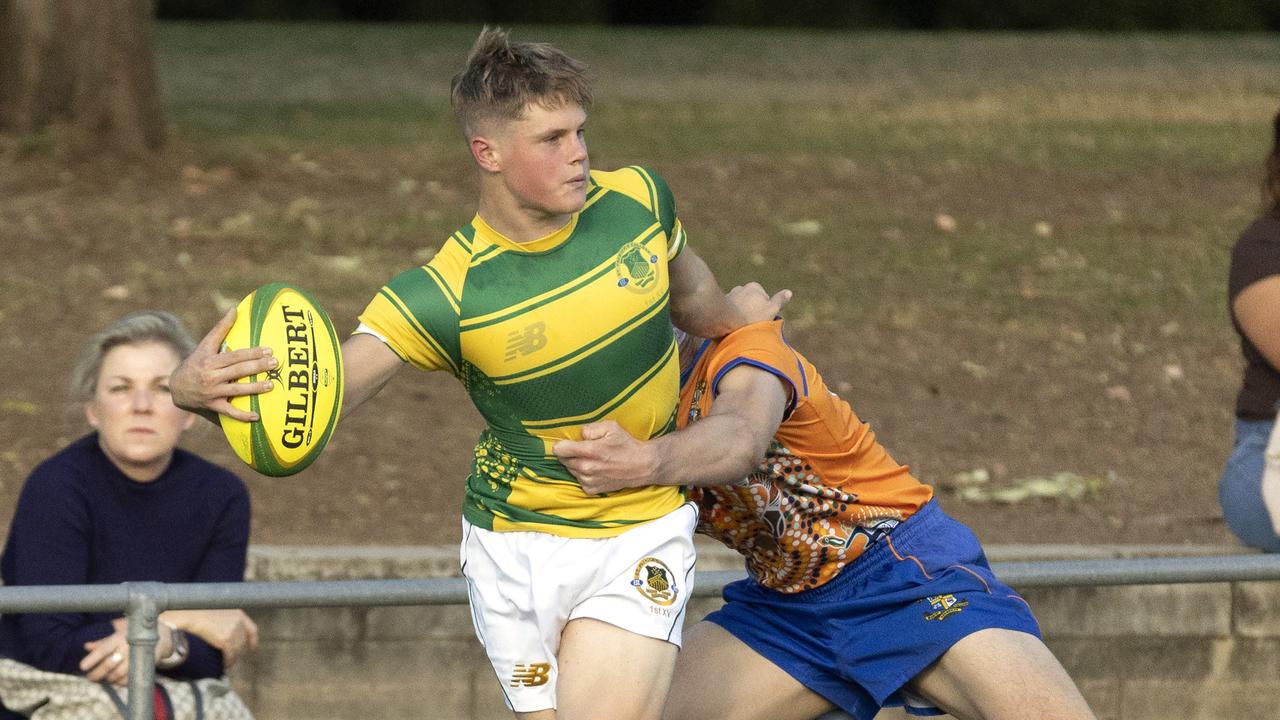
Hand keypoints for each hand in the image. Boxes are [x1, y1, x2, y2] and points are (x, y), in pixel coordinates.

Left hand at [80, 618, 174, 685]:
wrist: (160, 637)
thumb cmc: (132, 636)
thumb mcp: (118, 635)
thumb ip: (102, 642)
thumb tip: (86, 647)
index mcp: (119, 638)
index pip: (103, 649)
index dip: (92, 659)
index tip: (82, 667)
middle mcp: (127, 647)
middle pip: (109, 664)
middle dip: (97, 673)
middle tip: (90, 678)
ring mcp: (136, 657)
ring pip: (117, 674)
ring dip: (108, 678)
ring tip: (104, 678)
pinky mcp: (143, 665)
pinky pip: (128, 680)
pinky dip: (119, 682)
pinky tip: (116, 680)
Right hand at [162, 609, 258, 667]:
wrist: (188, 615)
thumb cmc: (197, 614)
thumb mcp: (216, 613)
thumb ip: (224, 622)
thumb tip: (225, 634)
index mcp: (238, 614)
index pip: (251, 628)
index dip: (252, 639)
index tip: (252, 647)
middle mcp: (238, 621)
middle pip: (242, 642)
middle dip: (237, 651)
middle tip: (229, 659)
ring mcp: (233, 630)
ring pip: (237, 650)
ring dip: (232, 658)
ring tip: (225, 664)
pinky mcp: (226, 639)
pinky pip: (230, 655)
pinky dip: (228, 661)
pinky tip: (223, 665)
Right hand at [170, 307, 276, 421]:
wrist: (177, 388)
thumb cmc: (196, 362)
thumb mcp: (205, 345)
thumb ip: (221, 328)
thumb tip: (234, 309)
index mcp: (211, 361)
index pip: (235, 356)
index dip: (252, 353)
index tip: (269, 349)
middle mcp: (211, 377)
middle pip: (238, 371)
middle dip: (258, 367)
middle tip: (275, 363)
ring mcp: (212, 393)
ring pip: (236, 391)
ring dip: (254, 389)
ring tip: (271, 385)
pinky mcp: (213, 407)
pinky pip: (229, 412)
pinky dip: (242, 415)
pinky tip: (257, 416)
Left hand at [553, 420, 660, 494]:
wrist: (641, 466)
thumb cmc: (626, 445)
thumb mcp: (611, 427)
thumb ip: (590, 428)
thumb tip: (579, 435)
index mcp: (590, 451)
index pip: (559, 450)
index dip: (561, 444)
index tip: (566, 443)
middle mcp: (586, 468)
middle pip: (563, 460)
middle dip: (569, 453)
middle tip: (584, 449)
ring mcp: (588, 481)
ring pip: (570, 470)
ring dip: (576, 464)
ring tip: (592, 459)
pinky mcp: (591, 490)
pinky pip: (578, 480)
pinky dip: (583, 474)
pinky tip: (596, 469)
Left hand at [727, 282, 791, 323]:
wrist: (723, 321)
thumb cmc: (750, 317)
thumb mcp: (770, 310)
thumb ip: (779, 301)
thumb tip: (789, 292)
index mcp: (754, 286)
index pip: (764, 300)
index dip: (765, 312)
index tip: (761, 321)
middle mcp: (740, 288)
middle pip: (751, 303)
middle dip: (751, 312)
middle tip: (750, 325)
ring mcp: (729, 296)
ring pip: (739, 307)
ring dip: (739, 315)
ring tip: (739, 328)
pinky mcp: (719, 305)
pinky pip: (728, 312)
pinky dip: (729, 318)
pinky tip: (730, 327)